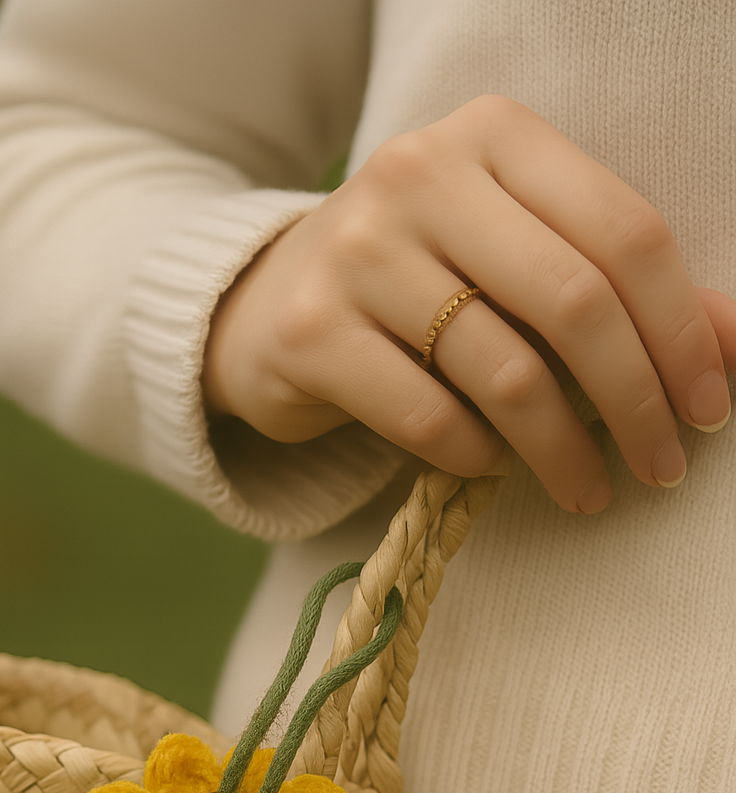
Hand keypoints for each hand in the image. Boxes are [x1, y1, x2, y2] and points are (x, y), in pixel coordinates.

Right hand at [202, 96, 735, 513]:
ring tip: (588, 492)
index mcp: (493, 136)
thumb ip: (615, 286)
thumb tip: (731, 343)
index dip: (683, 331)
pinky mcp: (312, 332)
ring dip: (564, 451)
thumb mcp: (514, 257)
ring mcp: (358, 251)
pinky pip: (429, 417)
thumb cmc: (416, 284)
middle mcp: (421, 175)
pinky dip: (477, 457)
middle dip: (636, 402)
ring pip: (504, 372)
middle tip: (662, 468)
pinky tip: (492, 466)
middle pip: (573, 302)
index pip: (624, 233)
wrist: (266, 304)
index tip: (709, 408)